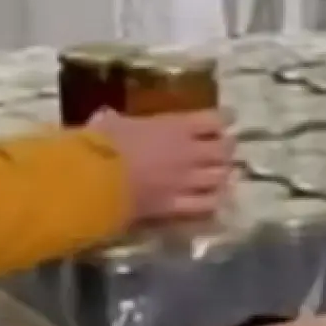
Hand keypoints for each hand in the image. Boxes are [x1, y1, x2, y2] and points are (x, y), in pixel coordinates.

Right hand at [88, 109, 233, 222]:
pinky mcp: (176, 207)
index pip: (214, 119)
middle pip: (223, 150)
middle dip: (226, 149)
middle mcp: (189, 153)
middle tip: (224, 149)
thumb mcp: (110, 123)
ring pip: (219, 178)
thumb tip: (107, 117)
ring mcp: (185, 182)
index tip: (229, 118)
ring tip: (220, 175)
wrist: (96, 182)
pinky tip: (212, 201)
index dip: (225, 118)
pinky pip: (204, 205)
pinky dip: (212, 201)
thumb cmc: (102, 144)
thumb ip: (116, 120)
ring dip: (222, 175)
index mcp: (176, 127)